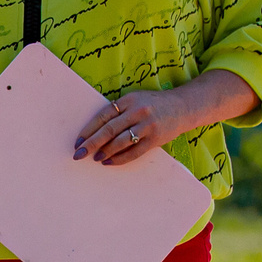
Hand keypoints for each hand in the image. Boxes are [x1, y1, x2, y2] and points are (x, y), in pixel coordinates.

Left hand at [75, 87, 199, 165]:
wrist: (183, 107)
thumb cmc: (153, 104)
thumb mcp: (135, 100)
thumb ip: (118, 111)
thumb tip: (95, 132)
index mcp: (129, 100)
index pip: (103, 115)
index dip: (89, 129)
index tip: (78, 141)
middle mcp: (137, 111)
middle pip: (109, 129)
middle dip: (92, 143)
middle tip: (79, 154)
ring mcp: (147, 125)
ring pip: (121, 141)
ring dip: (105, 152)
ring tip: (95, 158)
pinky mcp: (155, 139)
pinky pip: (134, 152)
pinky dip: (120, 158)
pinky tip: (109, 162)